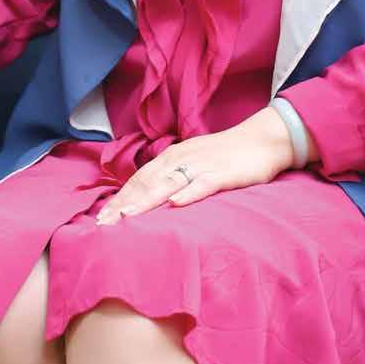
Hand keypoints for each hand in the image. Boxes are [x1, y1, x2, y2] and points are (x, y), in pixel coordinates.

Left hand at [94, 107, 296, 223]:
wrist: (262, 140)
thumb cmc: (226, 155)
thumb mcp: (193, 162)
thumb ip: (172, 176)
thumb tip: (150, 196)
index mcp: (172, 157)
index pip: (140, 179)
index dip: (120, 197)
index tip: (102, 217)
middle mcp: (181, 158)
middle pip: (148, 183)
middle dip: (125, 203)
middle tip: (104, 224)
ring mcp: (201, 165)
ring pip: (168, 184)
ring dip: (146, 200)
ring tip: (127, 216)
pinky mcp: (223, 173)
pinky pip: (203, 184)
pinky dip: (188, 193)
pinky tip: (175, 204)